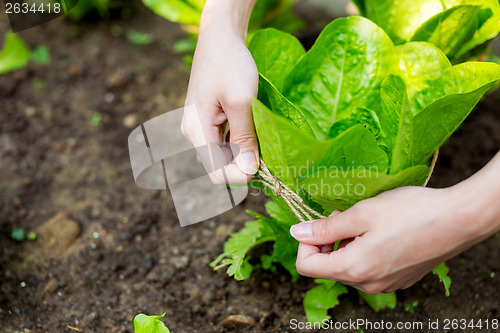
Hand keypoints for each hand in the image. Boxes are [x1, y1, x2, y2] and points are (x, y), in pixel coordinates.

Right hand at [181, 2, 258, 184]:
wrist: (220, 37)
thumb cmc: (230, 64)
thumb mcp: (241, 101)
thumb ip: (244, 138)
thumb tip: (250, 171)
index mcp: (197, 131)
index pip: (216, 174)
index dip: (240, 176)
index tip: (263, 165)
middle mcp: (194, 133)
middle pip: (219, 167)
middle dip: (243, 165)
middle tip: (268, 152)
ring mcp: (200, 128)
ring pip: (223, 156)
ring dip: (243, 154)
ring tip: (262, 139)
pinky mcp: (208, 121)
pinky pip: (223, 143)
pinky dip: (240, 143)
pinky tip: (253, 130)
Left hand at [290, 186, 486, 293]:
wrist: (457, 220)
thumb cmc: (410, 212)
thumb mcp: (362, 213)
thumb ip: (326, 227)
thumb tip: (297, 232)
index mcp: (354, 269)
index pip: (306, 266)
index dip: (305, 242)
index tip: (321, 223)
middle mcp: (368, 285)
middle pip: (327, 267)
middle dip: (328, 241)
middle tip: (344, 216)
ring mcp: (385, 285)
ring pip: (348, 268)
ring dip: (346, 245)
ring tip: (364, 222)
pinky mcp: (398, 280)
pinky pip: (367, 270)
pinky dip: (363, 251)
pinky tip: (381, 232)